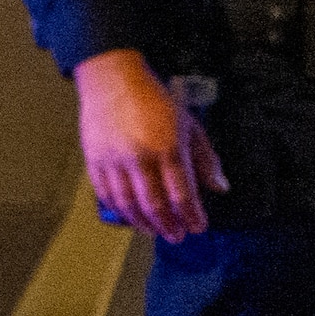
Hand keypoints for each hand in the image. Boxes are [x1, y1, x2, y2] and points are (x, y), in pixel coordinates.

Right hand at [74, 50, 225, 237]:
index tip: (198, 227)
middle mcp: (140, 157)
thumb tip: (219, 187)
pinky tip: (129, 216)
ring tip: (153, 231)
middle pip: (155, 204)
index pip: (182, 194)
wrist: (113, 80)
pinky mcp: (94, 159)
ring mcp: (114, 160)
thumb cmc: (153, 100)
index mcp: (167, 148)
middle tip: (176, 235)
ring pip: (128, 204)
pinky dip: (118, 209)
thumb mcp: (189, 125)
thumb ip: (205, 159)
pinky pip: (106, 193)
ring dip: (143, 223)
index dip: (192, 216)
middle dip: (168, 225)